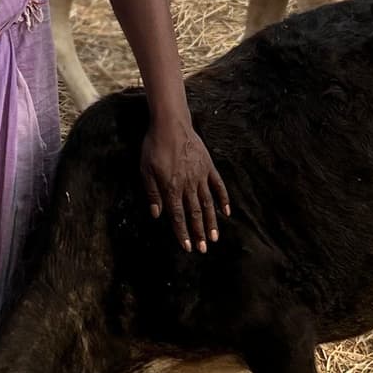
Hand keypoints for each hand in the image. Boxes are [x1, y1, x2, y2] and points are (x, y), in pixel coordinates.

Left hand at [142, 117, 227, 254]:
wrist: (171, 124)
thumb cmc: (154, 146)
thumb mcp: (145, 169)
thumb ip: (152, 193)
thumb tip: (157, 214)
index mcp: (171, 187)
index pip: (178, 216)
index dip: (183, 233)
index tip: (188, 247)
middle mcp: (188, 185)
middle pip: (195, 214)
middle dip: (199, 233)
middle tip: (204, 249)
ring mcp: (201, 176)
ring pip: (208, 204)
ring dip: (211, 222)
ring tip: (215, 237)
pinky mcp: (208, 167)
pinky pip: (218, 186)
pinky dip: (223, 199)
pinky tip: (226, 212)